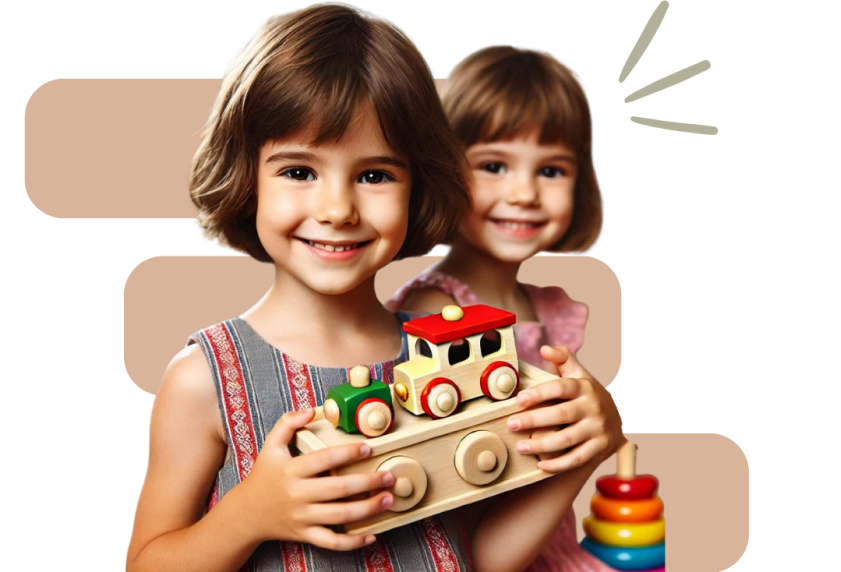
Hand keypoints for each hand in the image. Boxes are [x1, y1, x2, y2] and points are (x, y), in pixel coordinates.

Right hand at [239, 408, 395, 549]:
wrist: (246, 513)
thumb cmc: (263, 476)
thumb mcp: (270, 446)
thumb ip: (287, 423)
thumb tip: (311, 411)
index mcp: (292, 470)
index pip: (324, 459)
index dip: (348, 453)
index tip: (368, 449)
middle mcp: (298, 494)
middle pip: (338, 489)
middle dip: (368, 483)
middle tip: (389, 477)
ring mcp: (303, 517)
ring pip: (340, 516)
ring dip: (368, 509)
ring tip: (388, 499)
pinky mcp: (306, 535)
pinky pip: (332, 542)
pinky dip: (353, 542)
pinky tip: (372, 536)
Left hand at [507, 346, 625, 472]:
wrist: (617, 417)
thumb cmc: (587, 393)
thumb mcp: (578, 373)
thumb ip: (562, 358)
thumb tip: (544, 349)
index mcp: (584, 387)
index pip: (561, 388)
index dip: (539, 393)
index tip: (518, 400)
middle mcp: (593, 408)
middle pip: (561, 414)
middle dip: (534, 420)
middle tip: (511, 424)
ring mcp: (597, 429)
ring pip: (567, 439)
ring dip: (541, 445)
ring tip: (520, 446)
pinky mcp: (599, 448)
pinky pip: (577, 459)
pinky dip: (558, 464)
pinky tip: (540, 465)